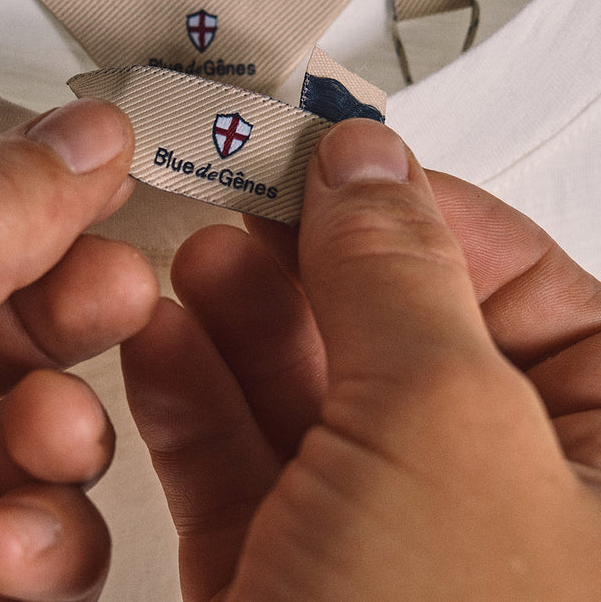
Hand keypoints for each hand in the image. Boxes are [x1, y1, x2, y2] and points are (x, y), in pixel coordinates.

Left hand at [0, 100, 158, 601]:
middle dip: (66, 307)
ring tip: (44, 440)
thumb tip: (83, 135)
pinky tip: (5, 551)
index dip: (26, 194)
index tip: (109, 176)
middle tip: (113, 293)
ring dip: (60, 432)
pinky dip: (44, 543)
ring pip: (32, 431)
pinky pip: (36, 546)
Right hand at [123, 118, 600, 599]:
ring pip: (312, 401)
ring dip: (243, 318)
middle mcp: (495, 511)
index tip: (347, 162)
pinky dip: (195, 400)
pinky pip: (241, 470)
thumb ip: (398, 274)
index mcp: (599, 470)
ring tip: (203, 257)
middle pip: (404, 338)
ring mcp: (386, 555)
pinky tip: (163, 340)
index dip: (437, 214)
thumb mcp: (440, 430)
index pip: (537, 295)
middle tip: (259, 192)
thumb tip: (368, 165)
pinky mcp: (283, 587)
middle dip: (318, 260)